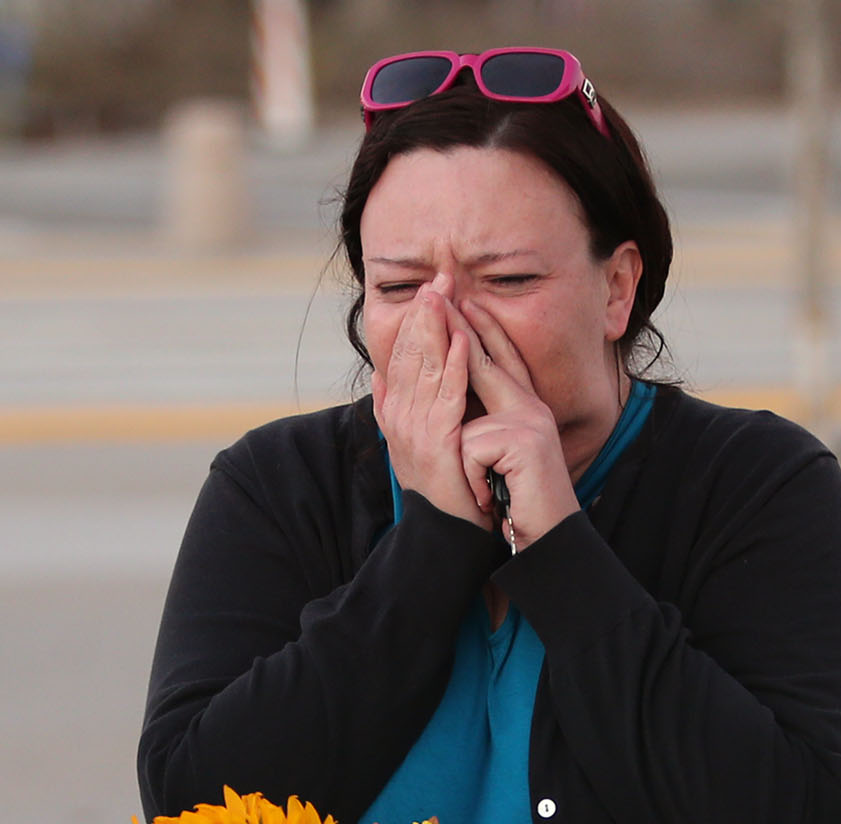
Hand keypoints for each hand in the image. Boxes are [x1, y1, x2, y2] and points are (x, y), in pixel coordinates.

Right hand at [371, 276, 482, 524]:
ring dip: (437, 329)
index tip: (434, 285)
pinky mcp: (437, 443)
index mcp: (396, 410)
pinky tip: (461, 342)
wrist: (444, 530)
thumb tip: (379, 376)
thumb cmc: (439, 484)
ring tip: (446, 294)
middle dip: (426, 312)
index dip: (418, 317)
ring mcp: (416, 429)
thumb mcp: (411, 439)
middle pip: (411, 353)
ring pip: (426, 368)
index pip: (404, 352)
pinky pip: (446, 398)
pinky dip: (453, 369)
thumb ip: (394, 406)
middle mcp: (400, 416)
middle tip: (441, 275)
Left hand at [454, 297, 580, 549]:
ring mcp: (528, 423)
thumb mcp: (492, 460)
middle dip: (459, 327)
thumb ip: (476, 428)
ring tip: (473, 468)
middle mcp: (529, 408)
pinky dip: (469, 478)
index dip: (478, 330)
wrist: (546, 540)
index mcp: (522, 410)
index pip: (498, 360)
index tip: (458, 301)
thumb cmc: (518, 503)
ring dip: (461, 457)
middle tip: (437, 296)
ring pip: (468, 418)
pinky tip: (486, 499)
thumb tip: (449, 398)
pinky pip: (470, 449)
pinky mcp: (524, 443)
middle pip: (486, 359)